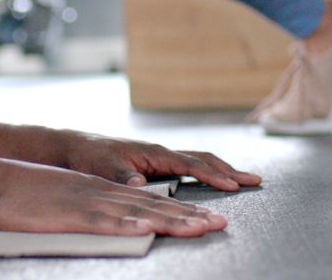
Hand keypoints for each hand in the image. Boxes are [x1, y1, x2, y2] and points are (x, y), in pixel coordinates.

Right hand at [0, 159, 228, 236]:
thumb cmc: (23, 196)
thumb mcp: (65, 201)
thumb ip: (90, 211)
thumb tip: (110, 224)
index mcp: (103, 190)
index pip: (152, 200)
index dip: (183, 208)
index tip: (209, 216)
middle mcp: (105, 193)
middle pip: (159, 204)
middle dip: (194, 213)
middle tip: (223, 221)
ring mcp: (92, 203)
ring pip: (144, 211)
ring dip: (178, 219)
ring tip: (207, 225)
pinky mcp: (75, 214)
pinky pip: (111, 220)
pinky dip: (135, 224)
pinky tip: (153, 228)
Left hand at [55, 130, 261, 190]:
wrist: (76, 146)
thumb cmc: (90, 155)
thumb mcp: (103, 166)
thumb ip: (123, 175)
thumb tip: (141, 183)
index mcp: (153, 152)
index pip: (191, 164)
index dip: (213, 175)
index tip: (232, 185)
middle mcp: (161, 152)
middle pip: (204, 158)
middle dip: (230, 170)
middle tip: (254, 180)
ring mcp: (161, 157)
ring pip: (199, 161)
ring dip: (223, 169)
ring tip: (244, 179)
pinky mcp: (157, 163)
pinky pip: (189, 166)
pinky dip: (208, 171)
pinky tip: (216, 179)